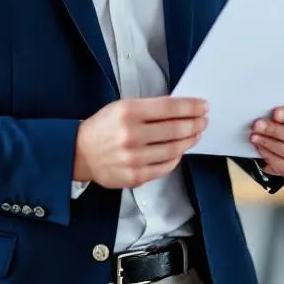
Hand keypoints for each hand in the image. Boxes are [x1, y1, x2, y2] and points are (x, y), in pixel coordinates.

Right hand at [74, 97, 207, 189]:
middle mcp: (131, 135)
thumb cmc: (103, 127)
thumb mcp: (122, 107)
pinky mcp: (135, 176)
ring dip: (189, 141)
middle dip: (195, 124)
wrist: (79, 153)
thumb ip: (149, 108)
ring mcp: (134, 159)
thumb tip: (181, 110)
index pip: (169, 108)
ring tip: (195, 134)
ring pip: (174, 150)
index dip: (190, 107)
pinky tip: (179, 150)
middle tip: (203, 121)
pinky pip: (165, 167)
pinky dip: (176, 158)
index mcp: (128, 112)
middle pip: (176, 129)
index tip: (203, 106)